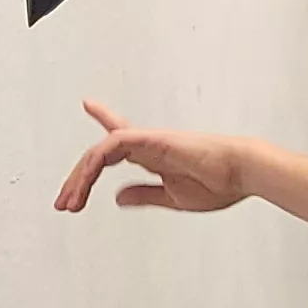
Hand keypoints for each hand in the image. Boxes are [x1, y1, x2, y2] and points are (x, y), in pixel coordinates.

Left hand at [54, 100, 252, 213]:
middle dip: (78, 179)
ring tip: (71, 202)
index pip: (119, 140)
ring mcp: (148, 140)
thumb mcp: (172, 197)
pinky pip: (114, 144)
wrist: (243, 172)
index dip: (102, 122)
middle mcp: (147, 145)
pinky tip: (87, 179)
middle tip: (64, 203)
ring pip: (101, 151)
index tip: (88, 104)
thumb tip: (118, 198)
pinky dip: (97, 159)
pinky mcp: (152, 140)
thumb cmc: (219, 183)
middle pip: (100, 154)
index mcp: (153, 156)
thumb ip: (144, 194)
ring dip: (81, 177)